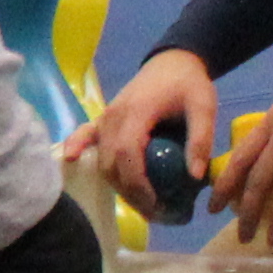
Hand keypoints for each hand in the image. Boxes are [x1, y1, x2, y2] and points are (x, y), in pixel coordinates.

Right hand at [71, 50, 222, 212]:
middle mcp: (113, 116)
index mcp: (137, 112)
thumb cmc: (189, 84)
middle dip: (129, 192)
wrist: (173, 61)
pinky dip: (76, 147)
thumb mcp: (204, 107)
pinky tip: (69, 160)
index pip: (127, 154)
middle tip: (155, 211)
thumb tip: (195, 176)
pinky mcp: (103, 118)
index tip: (156, 203)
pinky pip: (85, 135)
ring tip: (141, 203)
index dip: (138, 183)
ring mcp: (105, 117)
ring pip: (101, 158)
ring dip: (116, 184)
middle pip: (111, 162)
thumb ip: (200, 139)